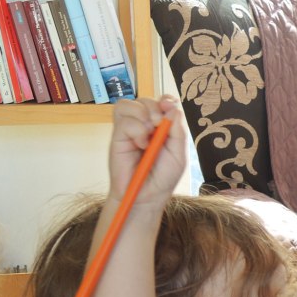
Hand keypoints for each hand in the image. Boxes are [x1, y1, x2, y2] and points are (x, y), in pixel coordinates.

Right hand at [108, 96, 186, 210]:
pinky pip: (123, 120)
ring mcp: (129, 131)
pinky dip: (135, 129)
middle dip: (154, 107)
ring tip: (149, 133)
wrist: (146, 197)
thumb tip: (173, 108)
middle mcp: (144, 126)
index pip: (161, 102)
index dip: (165, 99)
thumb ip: (178, 131)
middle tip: (158, 124)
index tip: (168, 104)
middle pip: (144, 99)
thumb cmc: (163, 178)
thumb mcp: (179, 155)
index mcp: (161, 128)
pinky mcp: (117, 137)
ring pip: (128, 104)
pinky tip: (140, 144)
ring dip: (142, 114)